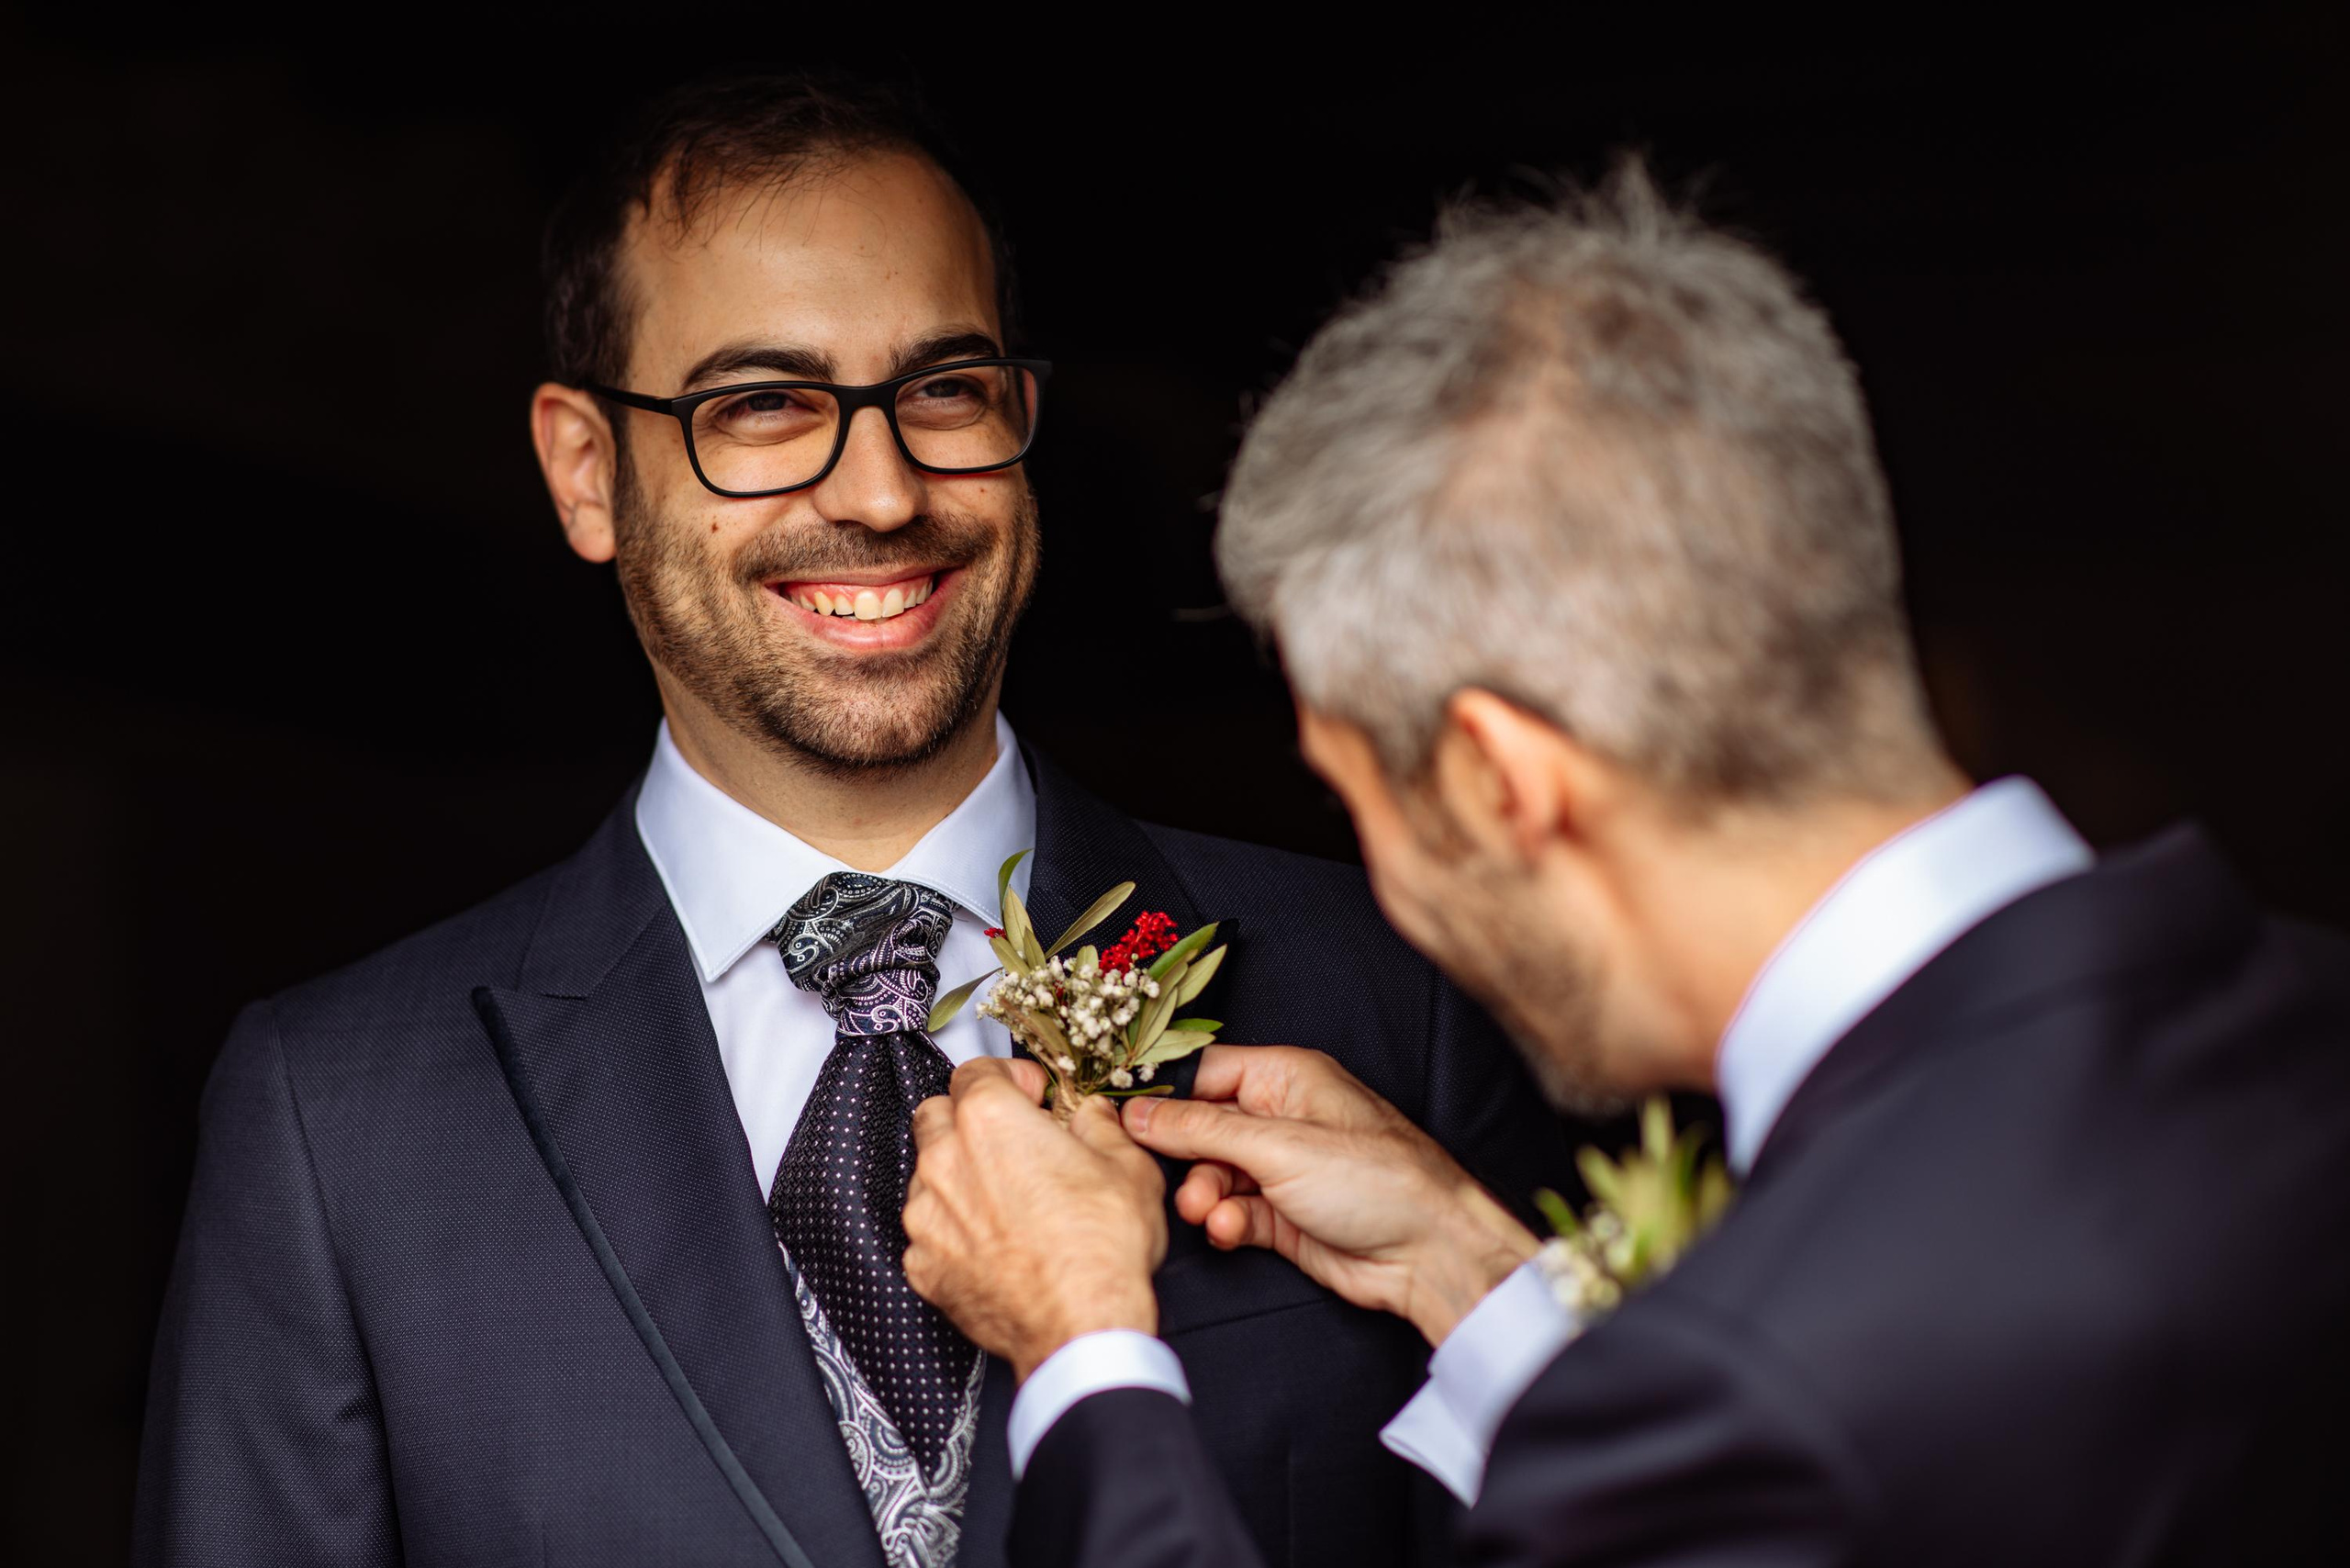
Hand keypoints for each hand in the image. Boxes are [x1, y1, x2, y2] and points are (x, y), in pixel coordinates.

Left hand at [903, 1058, 1167, 1381]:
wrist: (1079, 1328)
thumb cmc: (1101, 1249)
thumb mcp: (1127, 1165)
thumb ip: (1100, 1126)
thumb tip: (1091, 1116)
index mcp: (989, 1120)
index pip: (976, 1069)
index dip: (1009, 1076)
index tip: (1031, 1094)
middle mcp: (945, 1160)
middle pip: (937, 1113)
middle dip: (970, 1117)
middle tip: (1010, 1137)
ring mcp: (927, 1215)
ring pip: (927, 1174)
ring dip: (959, 1174)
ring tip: (1005, 1197)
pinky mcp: (922, 1265)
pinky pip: (929, 1231)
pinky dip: (953, 1229)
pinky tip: (993, 1243)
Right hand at [1121, 1046, 1536, 1345]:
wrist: (1430, 1254)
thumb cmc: (1380, 1180)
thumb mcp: (1279, 1145)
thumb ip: (1202, 1130)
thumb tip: (1141, 1113)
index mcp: (1287, 1078)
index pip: (1206, 1073)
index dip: (1164, 1096)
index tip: (1123, 1117)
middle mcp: (1282, 1118)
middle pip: (1202, 1128)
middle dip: (1184, 1157)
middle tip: (1168, 1179)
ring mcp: (1283, 1169)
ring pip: (1214, 1175)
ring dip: (1204, 1195)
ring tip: (1208, 1212)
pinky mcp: (1284, 1217)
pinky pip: (1233, 1212)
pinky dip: (1226, 1222)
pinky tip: (1229, 1230)